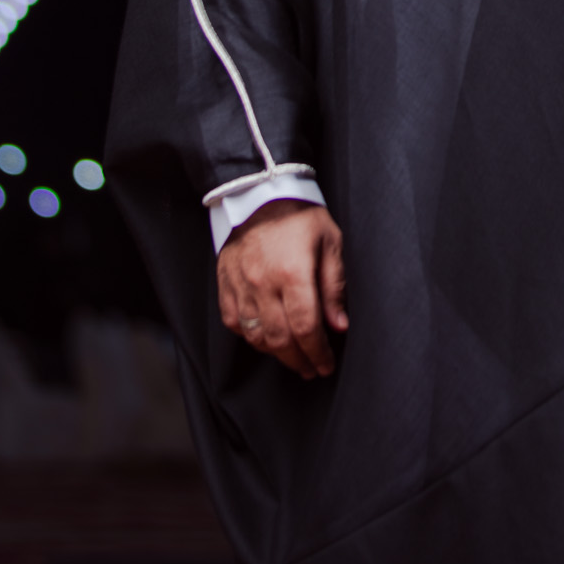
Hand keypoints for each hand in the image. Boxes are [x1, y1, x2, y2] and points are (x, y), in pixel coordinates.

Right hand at [216, 200, 347, 379]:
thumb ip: (334, 286)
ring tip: (293, 358)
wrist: (258, 194)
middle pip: (280, 339)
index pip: (306, 327)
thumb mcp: (330, 242)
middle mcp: (263, 284)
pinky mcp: (225, 284)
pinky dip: (251, 337)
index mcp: (293, 273)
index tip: (326, 364)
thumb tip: (338, 326)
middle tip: (313, 369)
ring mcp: (240, 285)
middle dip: (299, 360)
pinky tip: (266, 340)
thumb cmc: (300, 216)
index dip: (317, 352)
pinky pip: (234, 323)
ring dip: (276, 354)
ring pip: (256, 336)